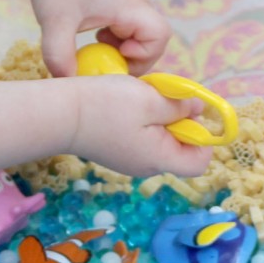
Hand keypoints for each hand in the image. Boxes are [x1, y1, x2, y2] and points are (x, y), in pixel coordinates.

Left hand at [24, 0, 171, 76]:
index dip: (145, 55)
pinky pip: (128, 22)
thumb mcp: (54, 22)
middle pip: (153, 37)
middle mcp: (136, 0)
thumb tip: (67, 83)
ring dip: (122, 45)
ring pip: (140, 30)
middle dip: (132, 56)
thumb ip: (59, 57)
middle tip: (105, 60)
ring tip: (97, 46)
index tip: (115, 57)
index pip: (160, 36)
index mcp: (129, 5)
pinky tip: (92, 32)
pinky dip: (115, 34)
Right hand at [67, 75, 212, 178]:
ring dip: (158, 116)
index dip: (204, 138)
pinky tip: (127, 103)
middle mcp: (146, 166)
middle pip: (179, 148)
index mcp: (159, 159)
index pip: (199, 161)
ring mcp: (128, 160)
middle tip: (163, 97)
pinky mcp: (115, 151)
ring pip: (159, 139)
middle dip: (178, 120)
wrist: (59, 114)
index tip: (192, 112)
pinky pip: (140, 137)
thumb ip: (180, 106)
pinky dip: (142, 120)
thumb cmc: (106, 106)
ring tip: (143, 96)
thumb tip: (198, 110)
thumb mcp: (151, 99)